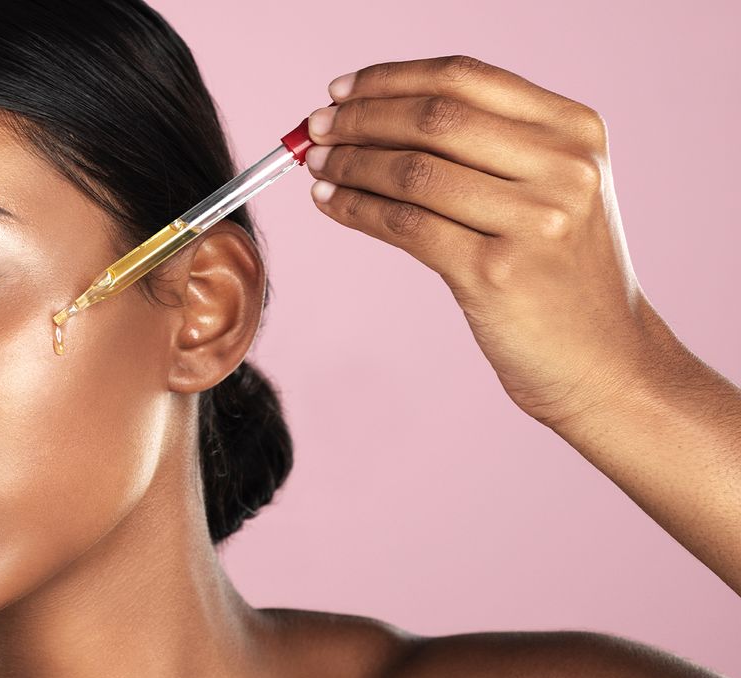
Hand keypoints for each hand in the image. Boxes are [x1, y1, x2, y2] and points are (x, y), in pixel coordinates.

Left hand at [305, 55, 658, 428]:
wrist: (603, 359)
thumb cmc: (559, 270)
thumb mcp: (551, 187)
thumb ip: (486, 144)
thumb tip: (372, 112)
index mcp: (575, 129)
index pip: (463, 78)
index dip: (390, 79)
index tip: (340, 89)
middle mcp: (563, 167)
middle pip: (433, 118)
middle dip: (360, 118)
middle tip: (314, 128)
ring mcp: (533, 220)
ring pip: (411, 171)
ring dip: (350, 163)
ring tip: (316, 165)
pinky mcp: (495, 273)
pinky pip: (403, 224)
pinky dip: (355, 207)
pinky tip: (329, 202)